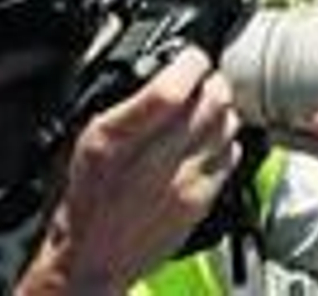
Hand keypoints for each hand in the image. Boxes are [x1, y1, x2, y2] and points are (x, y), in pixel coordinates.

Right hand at [16, 48, 240, 294]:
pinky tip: (207, 140)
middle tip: (202, 79)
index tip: (190, 57)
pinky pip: (232, 152)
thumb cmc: (85, 199)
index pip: (171, 91)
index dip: (190, 63)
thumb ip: (128, 103)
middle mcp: (153, 163)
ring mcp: (184, 183)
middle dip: (211, 80)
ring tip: (204, 109)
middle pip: (211, 101)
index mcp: (115, 142)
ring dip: (221, 107)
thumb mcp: (86, 139)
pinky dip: (224, 138)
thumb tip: (165, 69)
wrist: (91, 259)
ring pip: (228, 123)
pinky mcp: (202, 200)